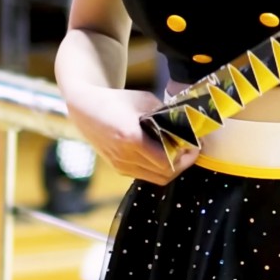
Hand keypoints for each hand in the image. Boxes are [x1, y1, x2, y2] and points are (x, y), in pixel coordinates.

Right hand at [64, 86, 198, 185]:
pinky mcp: (118, 167)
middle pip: (164, 175)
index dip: (185, 157)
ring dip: (171, 168)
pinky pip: (145, 175)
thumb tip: (187, 124)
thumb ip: (165, 114)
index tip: (195, 146)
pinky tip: (163, 155)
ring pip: (155, 178)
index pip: (166, 162)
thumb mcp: (144, 100)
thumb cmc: (116, 100)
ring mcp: (120, 165)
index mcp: (131, 139)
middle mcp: (124, 156)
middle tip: (191, 151)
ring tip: (180, 153)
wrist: (84, 108)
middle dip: (182, 164)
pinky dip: (157, 169)